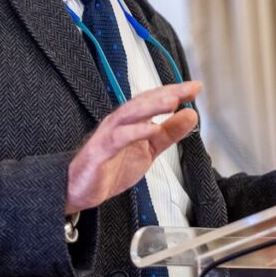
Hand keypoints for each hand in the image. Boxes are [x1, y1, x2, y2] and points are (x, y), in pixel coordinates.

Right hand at [65, 81, 201, 212]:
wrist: (80, 189)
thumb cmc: (112, 167)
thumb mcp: (149, 150)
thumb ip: (169, 133)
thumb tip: (190, 115)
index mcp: (132, 120)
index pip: (154, 100)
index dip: (174, 92)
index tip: (195, 87)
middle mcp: (119, 122)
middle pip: (143, 102)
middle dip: (166, 94)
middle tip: (187, 89)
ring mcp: (108, 134)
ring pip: (130, 115)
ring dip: (151, 107)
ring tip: (171, 102)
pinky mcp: (100, 151)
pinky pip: (118, 138)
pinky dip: (135, 132)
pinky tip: (151, 129)